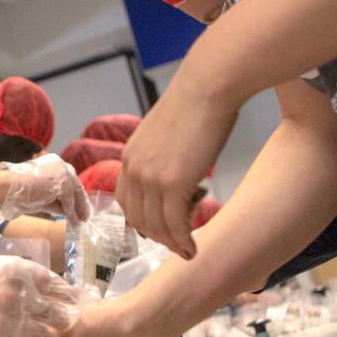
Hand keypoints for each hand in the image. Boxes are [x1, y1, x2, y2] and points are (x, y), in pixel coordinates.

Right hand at [0, 154, 90, 222]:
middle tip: (84, 217)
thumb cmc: (17, 191)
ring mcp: (63, 173)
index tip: (79, 208)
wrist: (6, 188)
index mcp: (54, 164)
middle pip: (76, 187)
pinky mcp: (63, 184)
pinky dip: (72, 214)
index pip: (70, 181)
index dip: (75, 196)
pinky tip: (74, 223)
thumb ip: (54, 200)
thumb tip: (68, 211)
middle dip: (80, 203)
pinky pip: (69, 202)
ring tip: (80, 223)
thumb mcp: (40, 194)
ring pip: (74, 195)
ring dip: (77, 211)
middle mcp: (61, 165)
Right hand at [0, 247, 77, 336]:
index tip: (68, 301)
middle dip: (64, 319)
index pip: (54, 283)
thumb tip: (27, 283)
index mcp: (13, 271)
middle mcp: (16, 297)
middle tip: (69, 327)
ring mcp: (6, 324)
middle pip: (57, 312)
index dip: (64, 294)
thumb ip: (5, 274)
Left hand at [118, 81, 236, 259]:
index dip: (142, 220)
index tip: (158, 230)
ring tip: (187, 251)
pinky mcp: (173, 183)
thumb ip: (164, 153)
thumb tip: (177, 165)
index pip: (127, 200)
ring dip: (171, 243)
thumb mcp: (169, 132)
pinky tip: (194, 247)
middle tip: (176, 246)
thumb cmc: (199, 102)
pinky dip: (182, 241)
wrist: (209, 85)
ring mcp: (151, 178)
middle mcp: (134, 169)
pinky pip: (174, 224)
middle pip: (138, 218)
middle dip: (157, 237)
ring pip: (155, 226)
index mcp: (131, 156)